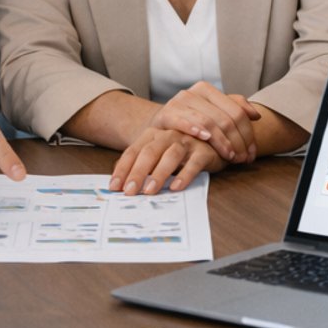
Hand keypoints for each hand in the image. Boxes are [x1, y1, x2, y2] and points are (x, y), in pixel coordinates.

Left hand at [110, 126, 225, 194]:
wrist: (214, 142)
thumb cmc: (181, 152)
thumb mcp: (159, 155)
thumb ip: (142, 165)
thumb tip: (120, 184)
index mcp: (153, 135)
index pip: (133, 151)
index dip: (122, 169)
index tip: (114, 187)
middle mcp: (168, 135)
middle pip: (149, 152)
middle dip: (137, 173)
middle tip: (129, 192)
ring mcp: (186, 142)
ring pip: (170, 155)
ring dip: (158, 174)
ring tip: (149, 191)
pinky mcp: (204, 152)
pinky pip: (194, 163)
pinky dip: (184, 175)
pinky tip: (176, 187)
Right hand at [149, 82, 261, 162]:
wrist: (158, 127)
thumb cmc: (189, 123)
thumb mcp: (211, 114)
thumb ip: (234, 109)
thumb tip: (256, 115)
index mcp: (207, 90)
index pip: (236, 111)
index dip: (248, 134)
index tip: (252, 153)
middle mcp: (192, 93)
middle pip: (225, 118)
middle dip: (238, 142)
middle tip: (243, 159)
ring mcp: (178, 102)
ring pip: (208, 122)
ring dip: (222, 142)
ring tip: (230, 157)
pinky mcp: (165, 115)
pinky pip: (183, 121)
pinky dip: (195, 129)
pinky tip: (206, 138)